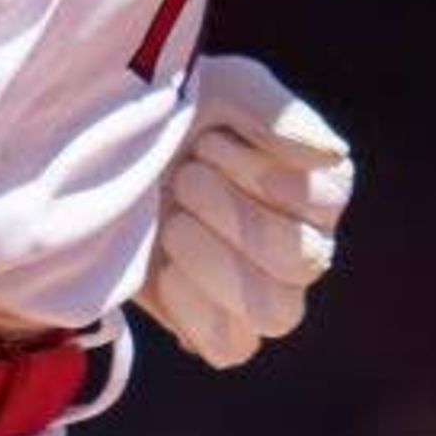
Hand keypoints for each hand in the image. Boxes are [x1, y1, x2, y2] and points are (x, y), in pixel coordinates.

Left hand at [132, 54, 356, 368]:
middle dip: (230, 214)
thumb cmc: (173, 115)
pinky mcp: (223, 334)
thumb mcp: (220, 89)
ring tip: (172, 224)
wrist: (103, 159)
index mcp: (318, 188)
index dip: (261, 173)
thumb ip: (276, 114)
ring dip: (213, 262)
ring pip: (275, 311)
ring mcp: (268, 296)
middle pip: (301, 258)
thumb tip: (332, 153)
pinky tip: (164, 268)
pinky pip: (232, 347)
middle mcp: (305, 245)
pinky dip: (194, 309)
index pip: (323, 198)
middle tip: (184, 180)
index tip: (208, 141)